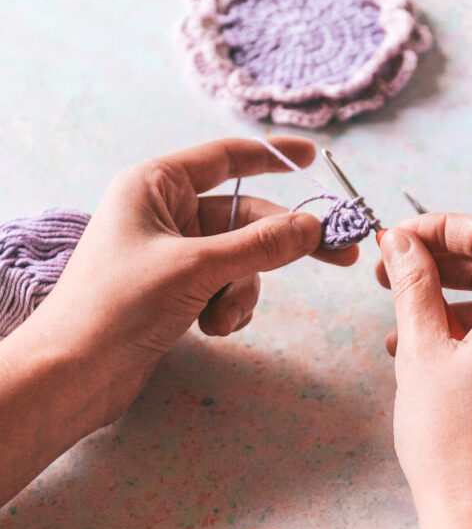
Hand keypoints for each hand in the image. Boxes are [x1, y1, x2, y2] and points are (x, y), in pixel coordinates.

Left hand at [0, 137, 356, 504]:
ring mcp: (171, 253)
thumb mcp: (197, 268)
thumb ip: (260, 245)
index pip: (226, 157)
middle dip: (281, 245)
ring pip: (240, 260)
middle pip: (245, 217)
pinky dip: (227, 308)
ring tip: (221, 318)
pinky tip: (210, 330)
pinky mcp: (176, 290)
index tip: (315, 156)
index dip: (273, 155)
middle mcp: (164, 212)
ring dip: (243, 291)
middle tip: (341, 255)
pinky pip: (225, 287)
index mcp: (157, 185)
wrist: (73, 374)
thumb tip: (315, 225)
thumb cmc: (120, 304)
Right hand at [377, 213, 471, 528]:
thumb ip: (414, 284)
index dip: (438, 227)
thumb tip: (401, 241)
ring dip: (454, 306)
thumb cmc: (452, 440)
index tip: (397, 238)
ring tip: (400, 331)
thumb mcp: (422, 350)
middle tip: (389, 274)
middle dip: (442, 267)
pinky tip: (435, 360)